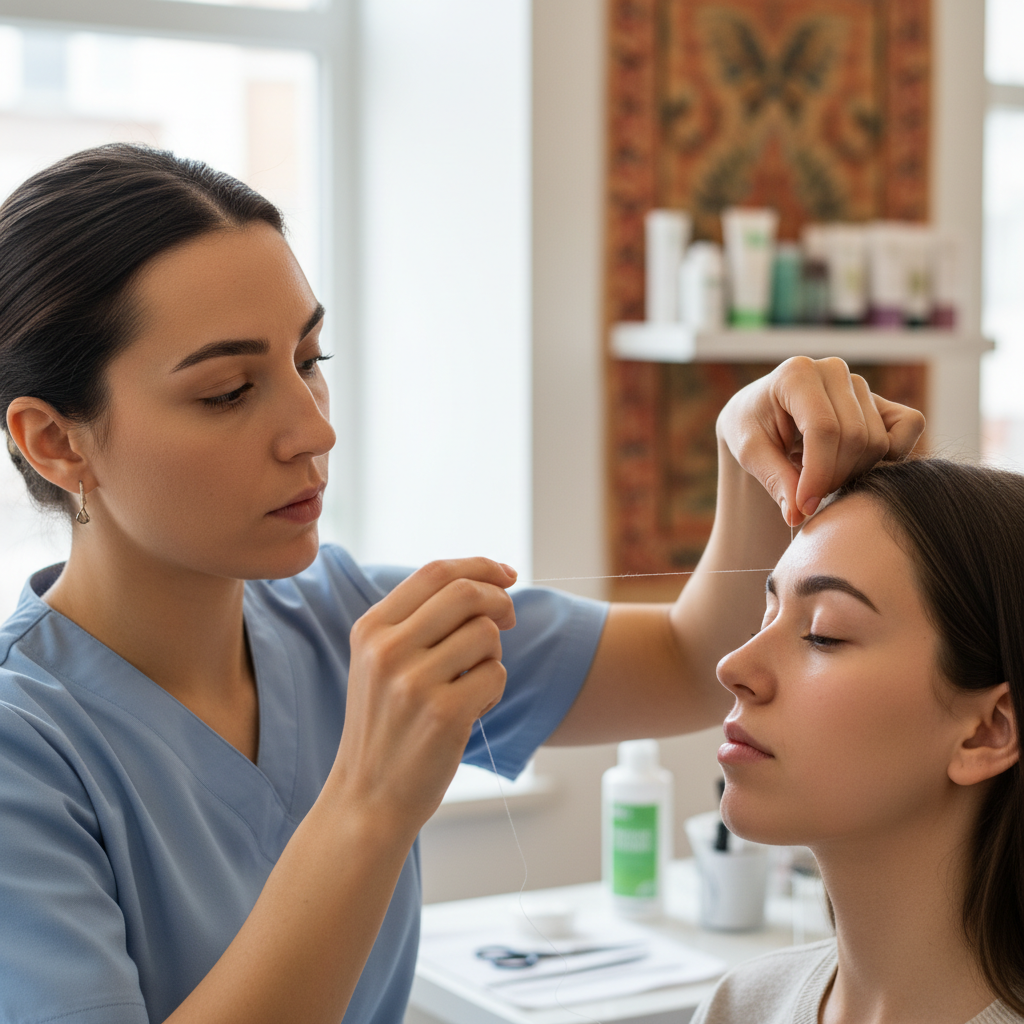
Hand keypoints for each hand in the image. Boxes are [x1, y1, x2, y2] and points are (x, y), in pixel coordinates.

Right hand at [332, 558, 516, 832]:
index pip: (435, 572)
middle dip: (500, 601)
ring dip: (493, 655)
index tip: (506, 574)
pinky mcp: (443, 713)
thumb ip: (418, 622)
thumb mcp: (379, 664)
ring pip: (486, 634)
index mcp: (370, 629)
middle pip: (466, 593)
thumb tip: (486, 582)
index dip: (480, 566)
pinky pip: (495, 675)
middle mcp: (387, 649)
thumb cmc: (385, 728)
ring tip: (472, 683)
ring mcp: (413, 681)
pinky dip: (493, 690)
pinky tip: (471, 711)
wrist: (367, 800)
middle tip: (509, 620)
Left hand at [717, 356, 925, 525]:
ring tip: (818, 476)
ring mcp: (860, 384)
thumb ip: (775, 479)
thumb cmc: (752, 428)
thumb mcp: (750, 452)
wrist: (762, 412)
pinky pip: (910, 426)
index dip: (818, 474)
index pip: (824, 429)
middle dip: (833, 478)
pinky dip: (890, 455)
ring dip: (852, 473)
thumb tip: (798, 514)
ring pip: (878, 442)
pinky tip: (853, 465)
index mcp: (796, 374)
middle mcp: (833, 370)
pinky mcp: (882, 399)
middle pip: (855, 438)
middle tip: (807, 494)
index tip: (803, 507)